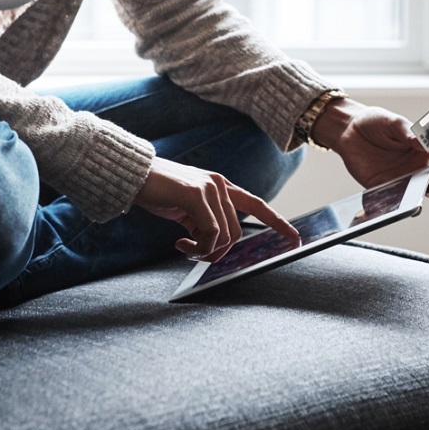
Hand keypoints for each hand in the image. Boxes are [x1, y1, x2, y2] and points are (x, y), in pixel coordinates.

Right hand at [132, 157, 299, 261]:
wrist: (134, 175)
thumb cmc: (159, 192)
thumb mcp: (187, 208)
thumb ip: (205, 220)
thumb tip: (213, 246)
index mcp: (221, 186)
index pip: (256, 204)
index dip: (276, 221)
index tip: (294, 237)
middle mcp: (220, 184)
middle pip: (236, 233)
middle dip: (217, 252)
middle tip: (193, 254)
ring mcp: (211, 188)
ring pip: (224, 237)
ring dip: (204, 252)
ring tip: (184, 247)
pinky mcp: (197, 195)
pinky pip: (210, 234)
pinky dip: (197, 248)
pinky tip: (179, 243)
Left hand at [311, 97, 428, 196]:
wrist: (349, 131)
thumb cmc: (376, 122)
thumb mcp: (392, 122)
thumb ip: (407, 131)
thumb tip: (422, 142)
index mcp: (423, 147)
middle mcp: (416, 166)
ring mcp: (400, 179)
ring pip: (415, 196)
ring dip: (416, 201)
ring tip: (413, 201)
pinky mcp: (383, 188)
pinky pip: (392, 201)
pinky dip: (393, 206)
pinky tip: (390, 205)